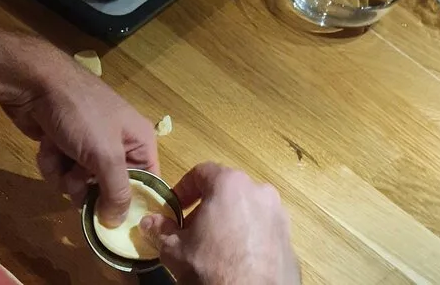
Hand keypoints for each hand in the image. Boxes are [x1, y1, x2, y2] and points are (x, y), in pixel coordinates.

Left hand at [2, 48, 158, 226]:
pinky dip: (51, 162)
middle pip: (109, 187)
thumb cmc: (80, 115)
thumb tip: (118, 223)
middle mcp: (118, 144)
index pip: (147, 183)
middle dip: (88, 188)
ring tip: (59, 155)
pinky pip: (61, 169)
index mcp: (139, 141)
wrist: (35, 83)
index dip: (133, 203)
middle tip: (77, 180)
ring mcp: (89, 143)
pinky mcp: (64, 144)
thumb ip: (116, 192)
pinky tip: (46, 146)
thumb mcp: (105, 154)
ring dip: (64, 176)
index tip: (115, 221)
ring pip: (80, 182)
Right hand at [139, 163, 299, 284]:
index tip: (174, 207)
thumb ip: (161, 230)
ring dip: (228, 221)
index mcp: (230, 185)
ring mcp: (278, 215)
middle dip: (206, 207)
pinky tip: (235, 259)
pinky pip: (262, 229)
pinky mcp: (289, 239)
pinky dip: (247, 237)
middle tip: (190, 230)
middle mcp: (259, 192)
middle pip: (226, 190)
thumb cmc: (212, 267)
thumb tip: (149, 222)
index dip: (183, 188)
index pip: (202, 172)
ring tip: (213, 247)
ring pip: (246, 209)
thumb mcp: (175, 249)